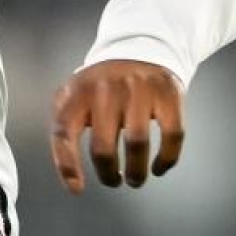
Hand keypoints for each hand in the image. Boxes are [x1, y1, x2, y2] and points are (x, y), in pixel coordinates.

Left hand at [48, 59, 184, 193]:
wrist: (138, 47)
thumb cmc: (101, 87)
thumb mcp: (74, 96)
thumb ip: (66, 129)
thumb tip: (73, 181)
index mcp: (76, 94)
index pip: (63, 133)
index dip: (67, 165)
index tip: (77, 188)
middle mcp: (105, 89)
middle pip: (103, 147)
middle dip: (108, 174)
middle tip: (113, 181)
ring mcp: (138, 90)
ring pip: (137, 143)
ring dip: (136, 171)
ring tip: (135, 179)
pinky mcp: (168, 93)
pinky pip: (172, 135)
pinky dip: (167, 159)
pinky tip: (159, 167)